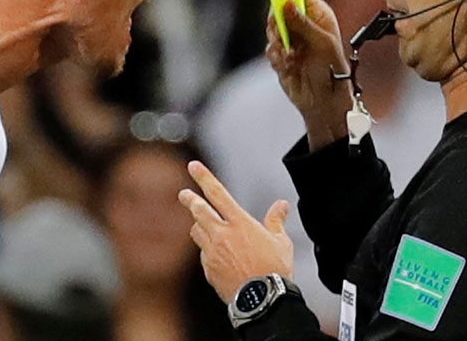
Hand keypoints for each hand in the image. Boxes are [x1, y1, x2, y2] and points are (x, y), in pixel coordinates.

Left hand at [178, 161, 292, 302]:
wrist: (262, 300)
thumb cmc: (275, 269)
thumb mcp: (281, 242)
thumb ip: (276, 221)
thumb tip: (282, 205)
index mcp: (240, 222)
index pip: (218, 193)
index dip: (204, 177)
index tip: (193, 166)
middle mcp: (222, 234)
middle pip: (199, 210)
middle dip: (189, 199)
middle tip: (184, 194)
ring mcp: (213, 252)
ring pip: (197, 232)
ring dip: (198, 226)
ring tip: (202, 225)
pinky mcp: (208, 270)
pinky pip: (203, 255)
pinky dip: (207, 251)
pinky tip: (217, 256)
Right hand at [267, 0, 352, 148]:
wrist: (324, 101)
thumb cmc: (333, 71)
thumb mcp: (323, 43)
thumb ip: (303, 23)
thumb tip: (286, 4)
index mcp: (318, 14)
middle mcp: (303, 23)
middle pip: (279, 6)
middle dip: (277, 19)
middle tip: (281, 31)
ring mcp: (290, 38)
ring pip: (271, 28)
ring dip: (277, 41)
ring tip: (290, 55)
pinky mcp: (280, 54)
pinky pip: (269, 48)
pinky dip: (276, 56)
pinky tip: (289, 65)